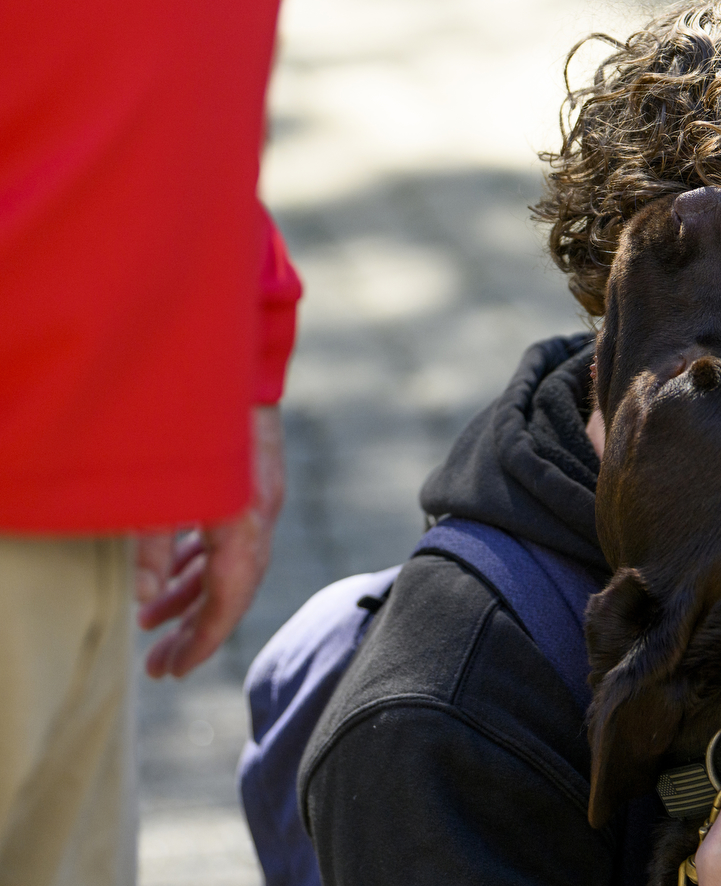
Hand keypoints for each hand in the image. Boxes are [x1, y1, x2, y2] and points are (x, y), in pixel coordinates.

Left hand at [135, 405, 285, 677]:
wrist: (230, 359)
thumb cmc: (184, 419)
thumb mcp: (156, 487)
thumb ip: (152, 546)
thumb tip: (150, 598)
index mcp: (242, 522)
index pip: (228, 600)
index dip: (201, 641)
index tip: (173, 670)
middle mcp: (261, 515)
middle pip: (233, 589)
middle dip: (194, 629)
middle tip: (158, 665)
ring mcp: (262, 498)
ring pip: (232, 564)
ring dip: (193, 596)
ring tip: (150, 622)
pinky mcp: (256, 483)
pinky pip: (233, 538)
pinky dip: (203, 563)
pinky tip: (174, 576)